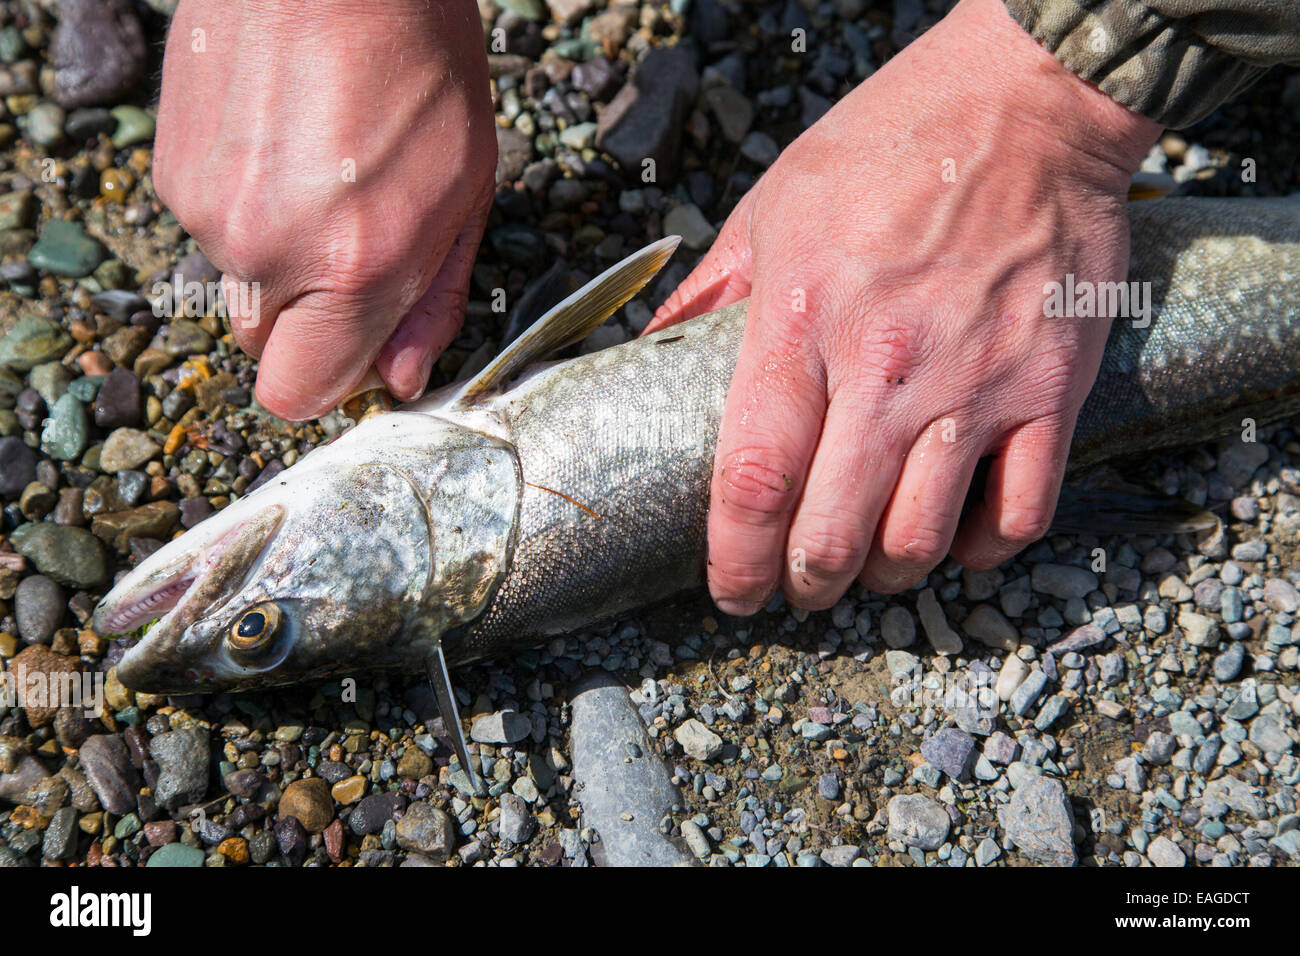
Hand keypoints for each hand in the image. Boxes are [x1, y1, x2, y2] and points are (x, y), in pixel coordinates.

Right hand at [154, 0, 494, 419]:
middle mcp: (269, 250)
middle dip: (309, 320)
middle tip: (351, 245)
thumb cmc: (421, 57)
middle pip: (266, 349)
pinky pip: (209, 227)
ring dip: (277, 254)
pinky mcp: (172, 170)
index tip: (360, 344)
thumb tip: (402, 378)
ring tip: (319, 173)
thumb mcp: (469, 186)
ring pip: (240, 283)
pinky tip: (281, 144)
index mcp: (355, 266)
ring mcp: (209, 209)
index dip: (332, 378)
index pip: (301, 393)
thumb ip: (434, 297)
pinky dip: (244, 204)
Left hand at [645, 0, 1159, 612]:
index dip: (736, 559)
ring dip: (888, 573)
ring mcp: (974, 384)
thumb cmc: (890, 145)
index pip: (754, 480)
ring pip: (920, 541)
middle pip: (832, 534)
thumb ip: (711, 293)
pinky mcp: (1049, 389)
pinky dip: (982, 550)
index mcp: (802, 321)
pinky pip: (1019, 514)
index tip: (732, 590)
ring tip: (874, 560)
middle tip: (801, 585)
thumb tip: (651, 356)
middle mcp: (885, 367)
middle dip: (807, 584)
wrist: (1028, 102)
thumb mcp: (772, 205)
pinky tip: (958, 537)